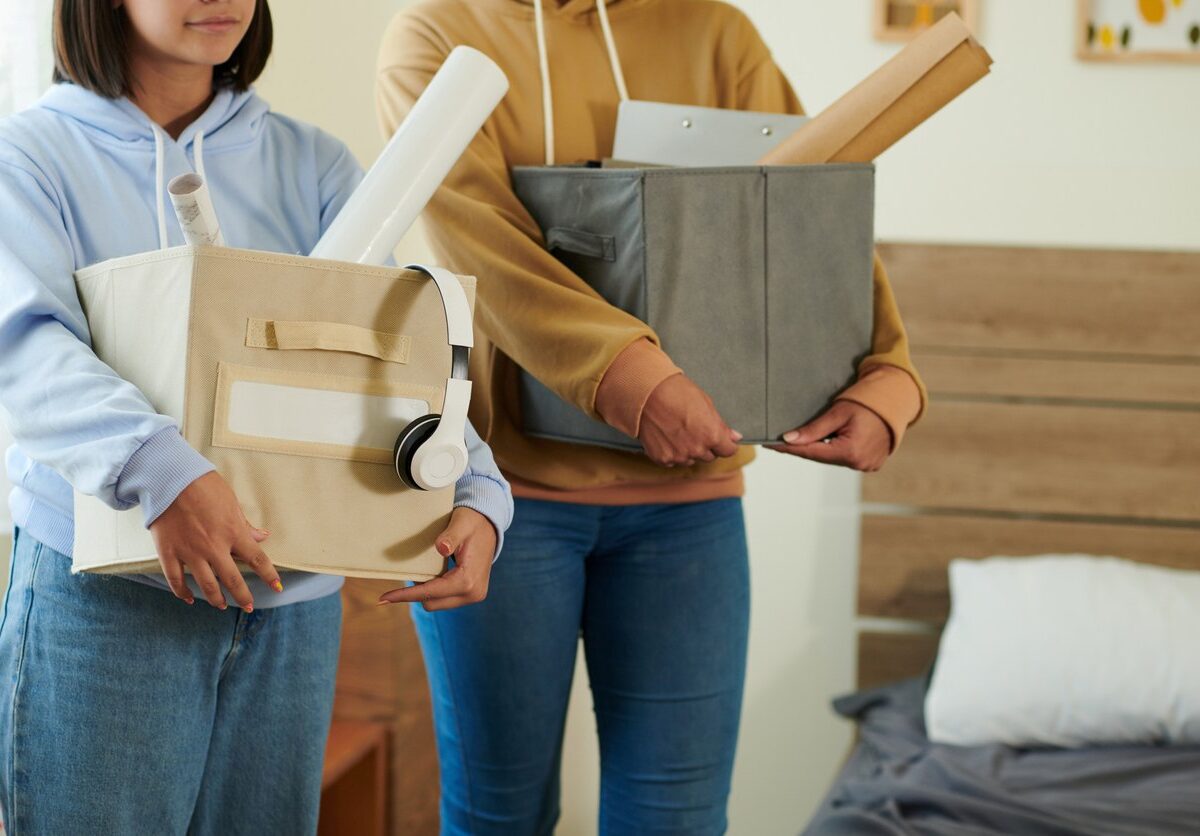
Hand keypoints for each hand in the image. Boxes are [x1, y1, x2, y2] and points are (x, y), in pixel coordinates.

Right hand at [149, 471, 280, 609]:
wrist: (169, 479)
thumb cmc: (204, 486)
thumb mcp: (231, 503)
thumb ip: (245, 525)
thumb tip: (263, 537)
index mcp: (233, 532)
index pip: (257, 559)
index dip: (269, 576)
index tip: (277, 587)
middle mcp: (214, 547)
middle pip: (233, 579)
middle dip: (243, 597)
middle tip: (249, 607)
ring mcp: (190, 552)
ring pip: (207, 585)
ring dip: (216, 599)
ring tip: (222, 606)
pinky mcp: (169, 553)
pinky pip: (176, 580)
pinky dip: (182, 592)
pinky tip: (189, 598)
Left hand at [377, 507, 497, 610]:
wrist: (489, 525)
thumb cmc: (473, 522)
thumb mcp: (461, 524)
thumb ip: (450, 536)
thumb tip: (440, 548)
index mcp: (468, 580)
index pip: (431, 593)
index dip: (406, 595)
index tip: (383, 598)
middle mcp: (473, 593)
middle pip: (431, 603)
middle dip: (414, 593)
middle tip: (405, 574)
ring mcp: (473, 595)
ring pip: (437, 603)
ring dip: (424, 592)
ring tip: (418, 573)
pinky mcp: (470, 593)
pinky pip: (444, 598)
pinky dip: (433, 590)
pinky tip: (427, 577)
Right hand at [638, 374, 741, 466]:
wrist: (646, 392)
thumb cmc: (677, 392)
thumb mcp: (706, 404)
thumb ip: (721, 426)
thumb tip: (735, 437)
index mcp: (712, 435)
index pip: (728, 450)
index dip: (726, 443)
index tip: (722, 439)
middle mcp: (697, 450)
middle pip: (709, 456)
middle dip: (705, 445)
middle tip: (693, 427)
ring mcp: (679, 456)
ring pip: (691, 459)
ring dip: (688, 449)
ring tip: (677, 429)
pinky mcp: (662, 458)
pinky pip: (673, 460)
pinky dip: (672, 451)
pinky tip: (666, 435)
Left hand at [767, 401, 891, 471]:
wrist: (896, 403)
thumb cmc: (867, 403)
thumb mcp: (838, 412)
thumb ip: (813, 429)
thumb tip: (789, 440)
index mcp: (850, 452)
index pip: (810, 452)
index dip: (788, 448)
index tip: (769, 444)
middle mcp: (858, 463)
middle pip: (820, 457)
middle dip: (801, 448)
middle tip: (779, 440)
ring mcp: (865, 465)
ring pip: (830, 458)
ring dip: (817, 449)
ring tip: (802, 439)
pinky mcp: (869, 464)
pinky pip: (843, 458)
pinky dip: (832, 450)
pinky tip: (825, 440)